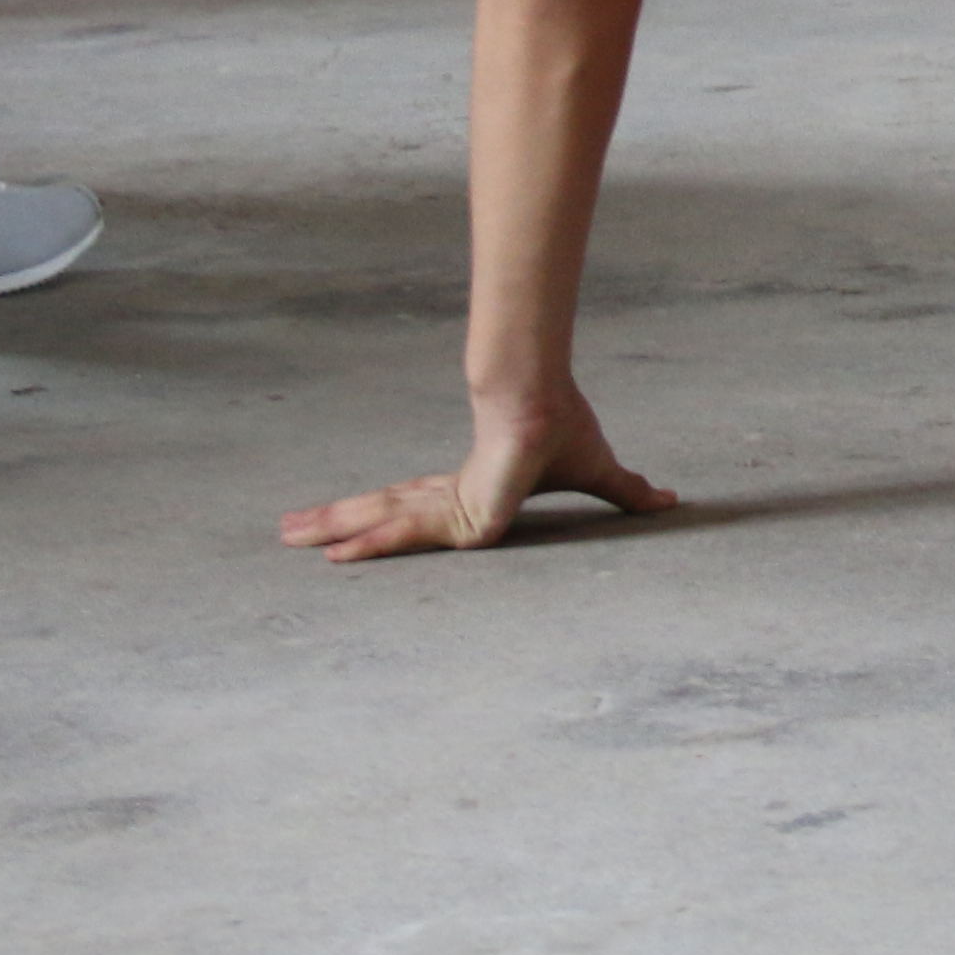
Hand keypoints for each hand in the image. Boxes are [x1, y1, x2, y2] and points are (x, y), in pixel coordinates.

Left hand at [279, 384, 680, 561]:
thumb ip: (625, 494)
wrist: (543, 400)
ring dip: (331, 526)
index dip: (385, 523)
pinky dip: (368, 542)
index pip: (421, 511)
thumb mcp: (595, 475)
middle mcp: (450, 495)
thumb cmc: (564, 428)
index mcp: (475, 491)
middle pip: (384, 514)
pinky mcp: (450, 508)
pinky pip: (403, 531)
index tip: (347, 534)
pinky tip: (331, 553)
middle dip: (335, 522)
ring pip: (380, 520)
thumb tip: (671, 501)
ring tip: (283, 534)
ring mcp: (444, 499)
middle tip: (287, 533)